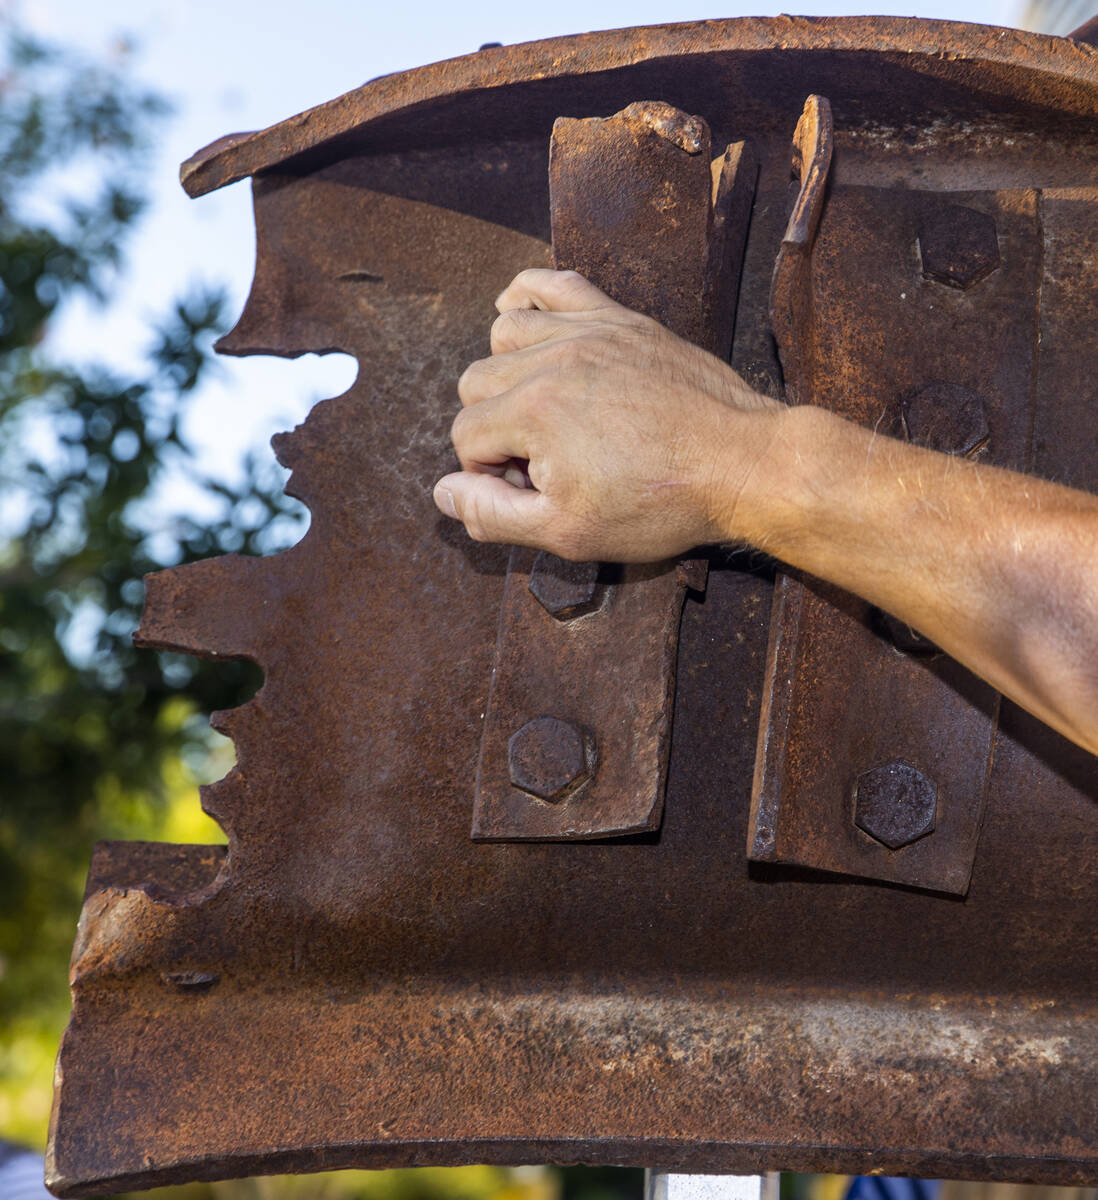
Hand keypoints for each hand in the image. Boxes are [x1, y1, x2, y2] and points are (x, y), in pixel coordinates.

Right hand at [433, 268, 782, 562]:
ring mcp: (588, 331)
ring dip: (507, 373)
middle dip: (496, 428)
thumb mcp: (568, 532)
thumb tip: (444, 491)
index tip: (534, 491)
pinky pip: (554, 284)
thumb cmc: (659, 502)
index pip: (466, 435)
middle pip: (477, 383)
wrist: (740, 464)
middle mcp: (552, 358)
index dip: (490, 474)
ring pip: (504, 333)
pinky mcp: (619, 319)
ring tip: (542, 412)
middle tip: (543, 463)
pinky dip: (528, 296)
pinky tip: (522, 316)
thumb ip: (495, 514)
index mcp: (533, 410)